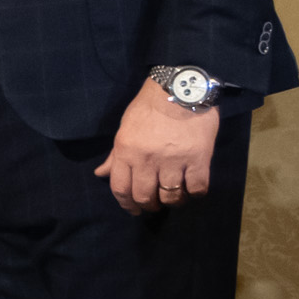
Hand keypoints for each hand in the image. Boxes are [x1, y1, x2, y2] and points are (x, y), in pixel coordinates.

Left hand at [96, 83, 219, 213]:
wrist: (181, 88)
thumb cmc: (150, 107)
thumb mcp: (125, 127)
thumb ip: (115, 154)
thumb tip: (100, 174)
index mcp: (126, 150)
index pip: (120, 188)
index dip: (126, 204)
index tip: (133, 209)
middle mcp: (147, 159)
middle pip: (144, 196)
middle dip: (148, 206)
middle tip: (154, 205)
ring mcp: (173, 160)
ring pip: (170, 197)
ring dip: (172, 202)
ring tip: (174, 197)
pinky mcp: (198, 159)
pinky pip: (197, 188)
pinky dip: (195, 193)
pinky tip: (193, 189)